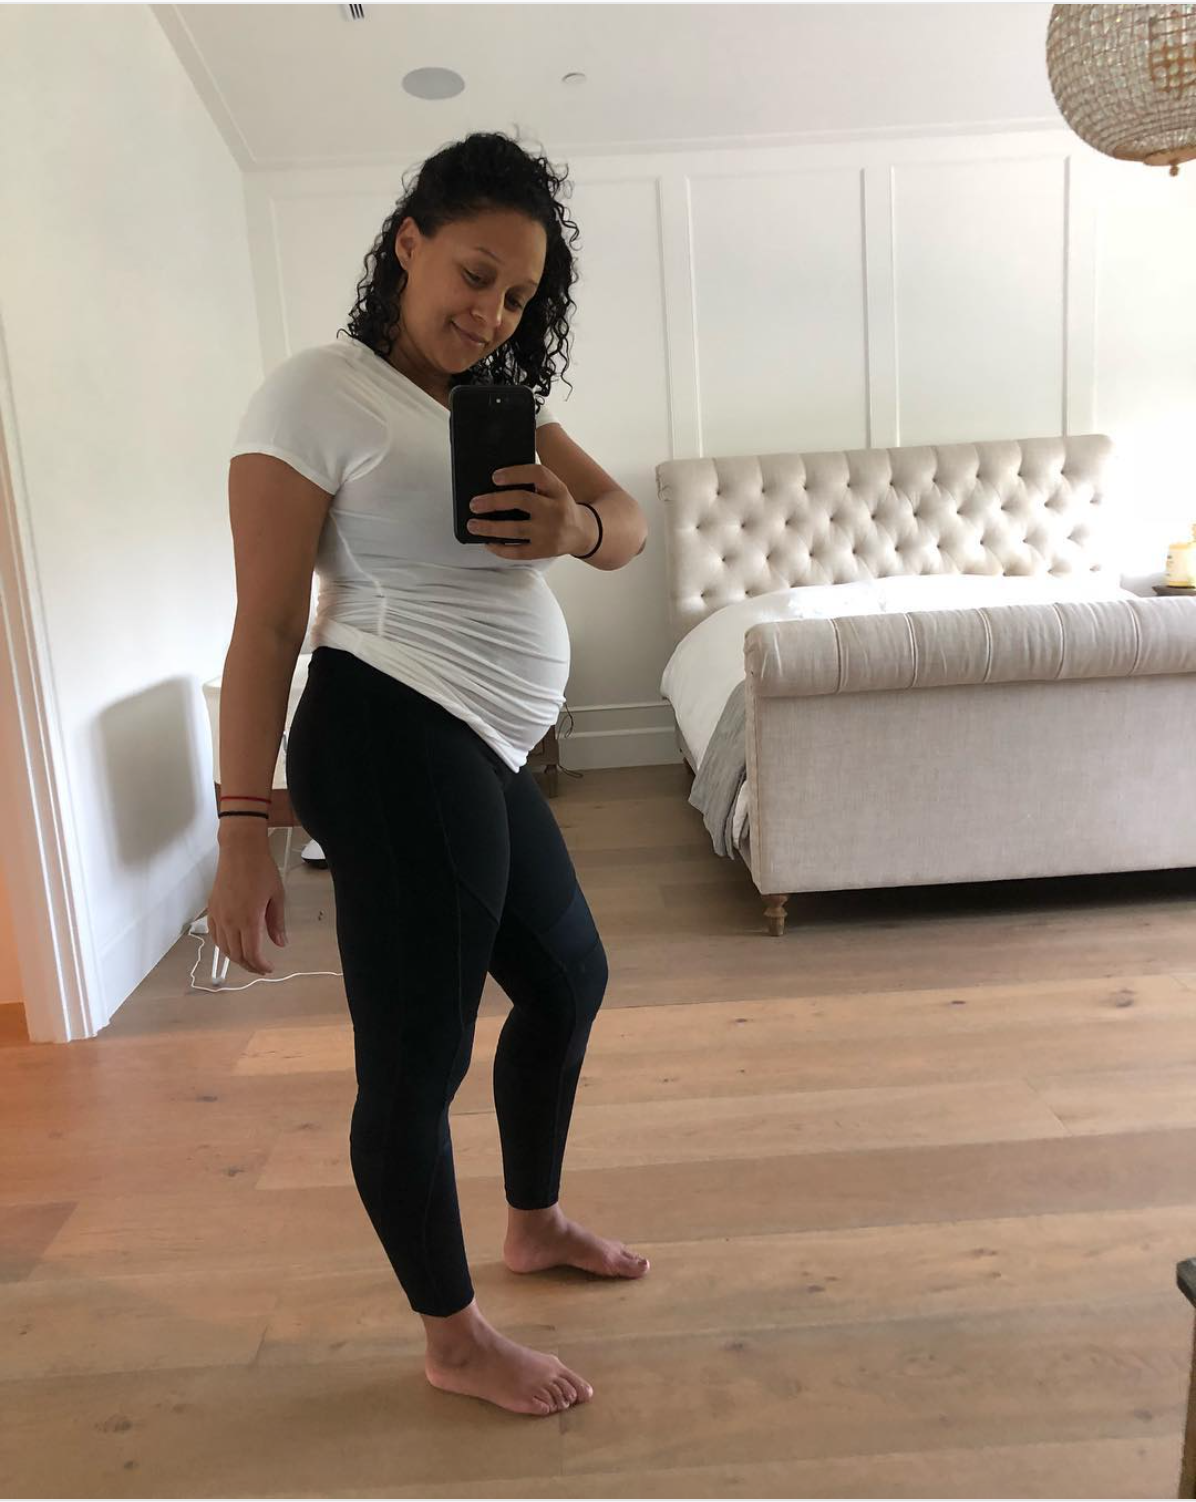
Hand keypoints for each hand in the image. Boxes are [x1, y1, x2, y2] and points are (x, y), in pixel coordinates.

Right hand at [207, 843, 288, 975]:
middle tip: (260, 968)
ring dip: (235, 958)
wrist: (240, 850)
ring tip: (248, 960)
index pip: (252, 953)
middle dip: (249, 966)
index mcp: (249, 919)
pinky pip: (214, 935)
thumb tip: (280, 942)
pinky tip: (231, 946)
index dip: (260, 965)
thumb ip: (277, 923)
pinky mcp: (212, 909)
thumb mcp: (277, 896)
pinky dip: (223, 946)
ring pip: (223, 948)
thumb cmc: (260, 869)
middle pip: (236, 955)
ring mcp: (219, 915)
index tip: (269, 968)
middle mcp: (231, 920)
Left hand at [467, 464, 597, 560]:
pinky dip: (500, 548)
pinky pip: (518, 552)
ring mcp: (550, 533)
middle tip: (474, 503)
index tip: (495, 477)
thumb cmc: (560, 508)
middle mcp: (556, 510)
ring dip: (490, 527)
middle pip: (522, 501)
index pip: (538, 475)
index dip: (515, 474)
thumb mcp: (555, 491)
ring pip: (515, 529)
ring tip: (473, 525)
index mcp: (559, 490)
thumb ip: (534, 486)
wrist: (583, 533)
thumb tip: (494, 486)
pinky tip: (488, 542)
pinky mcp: (544, 551)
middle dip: (495, 501)